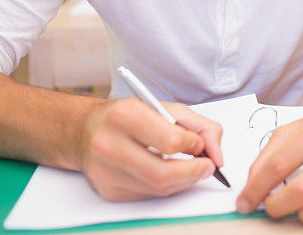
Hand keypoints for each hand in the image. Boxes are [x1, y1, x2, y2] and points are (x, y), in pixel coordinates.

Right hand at [77, 98, 223, 200]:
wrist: (86, 130)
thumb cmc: (130, 116)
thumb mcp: (166, 107)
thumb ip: (200, 126)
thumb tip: (217, 155)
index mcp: (125, 116)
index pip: (171, 141)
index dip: (195, 146)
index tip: (201, 145)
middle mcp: (109, 144)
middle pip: (162, 173)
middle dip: (194, 172)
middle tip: (207, 166)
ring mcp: (105, 171)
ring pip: (157, 188)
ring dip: (184, 181)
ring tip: (192, 169)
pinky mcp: (107, 190)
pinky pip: (148, 195)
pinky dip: (167, 186)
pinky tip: (170, 173)